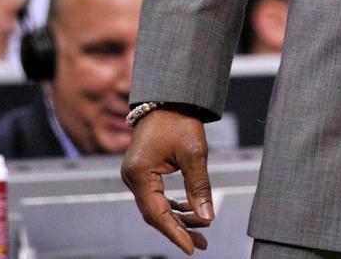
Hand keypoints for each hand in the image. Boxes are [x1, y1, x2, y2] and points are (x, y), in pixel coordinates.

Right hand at [121, 110, 213, 253]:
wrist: (169, 97)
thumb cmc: (180, 120)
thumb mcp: (194, 152)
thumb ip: (199, 186)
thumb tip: (207, 217)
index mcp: (140, 174)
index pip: (157, 214)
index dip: (175, 233)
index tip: (192, 248)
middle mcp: (133, 178)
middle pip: (155, 214)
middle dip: (179, 229)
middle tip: (202, 244)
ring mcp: (136, 176)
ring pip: (157, 207)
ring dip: (178, 218)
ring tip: (202, 230)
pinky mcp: (143, 172)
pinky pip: (157, 196)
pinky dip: (174, 205)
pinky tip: (190, 212)